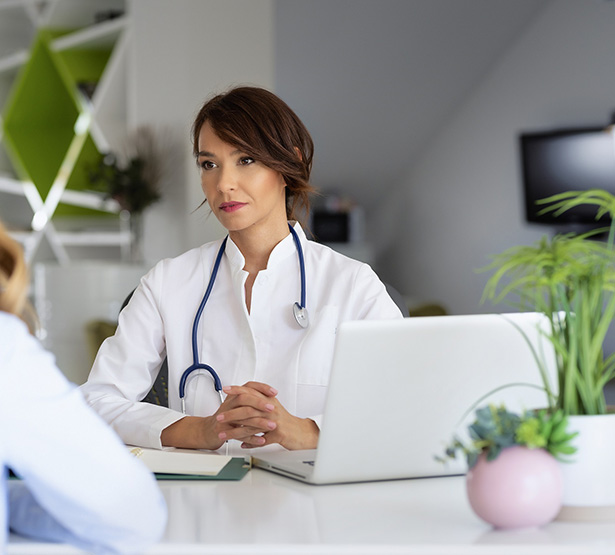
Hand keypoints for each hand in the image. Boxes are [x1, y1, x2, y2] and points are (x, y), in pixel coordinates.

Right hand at [160, 381, 276, 449]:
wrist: (208, 431)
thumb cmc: (225, 417)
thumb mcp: (237, 404)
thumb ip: (251, 398)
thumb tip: (269, 395)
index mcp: (234, 396)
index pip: (248, 386)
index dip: (261, 388)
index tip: (274, 392)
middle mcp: (229, 404)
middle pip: (244, 399)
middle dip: (260, 403)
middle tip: (272, 408)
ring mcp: (225, 417)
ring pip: (243, 417)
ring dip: (259, 422)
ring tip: (271, 426)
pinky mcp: (222, 430)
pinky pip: (239, 434)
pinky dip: (252, 439)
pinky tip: (261, 440)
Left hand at [219, 383, 319, 450]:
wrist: (301, 433)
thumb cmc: (285, 422)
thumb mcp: (272, 408)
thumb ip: (259, 402)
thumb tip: (244, 397)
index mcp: (269, 400)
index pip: (252, 390)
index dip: (238, 389)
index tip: (225, 389)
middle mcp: (272, 408)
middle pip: (249, 407)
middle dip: (231, 413)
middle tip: (219, 417)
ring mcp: (275, 421)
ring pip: (252, 424)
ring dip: (236, 431)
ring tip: (225, 435)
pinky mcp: (279, 433)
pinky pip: (261, 439)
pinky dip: (251, 443)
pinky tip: (242, 444)